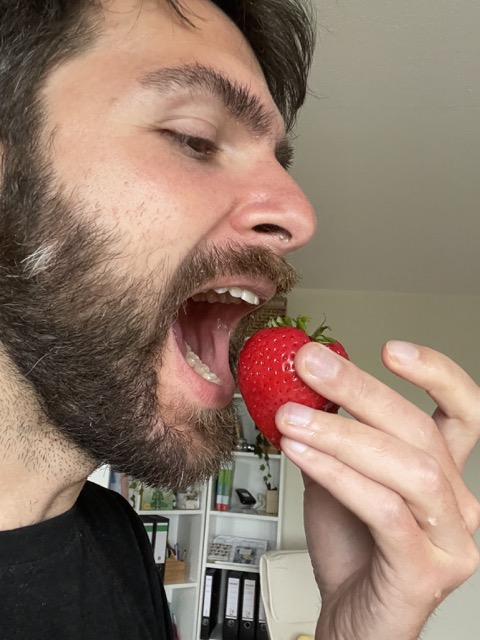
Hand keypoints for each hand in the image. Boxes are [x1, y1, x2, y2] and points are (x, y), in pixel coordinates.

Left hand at [277, 341, 479, 639]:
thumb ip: (334, 432)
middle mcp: (458, 503)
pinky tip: (300, 454)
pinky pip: (383, 509)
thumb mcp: (340, 473)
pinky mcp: (424, 571)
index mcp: (444, 472)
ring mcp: (450, 539)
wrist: (350, 616)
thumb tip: (305, 380)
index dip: (437, 373)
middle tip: (312, 364)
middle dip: (361, 389)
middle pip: (420, 429)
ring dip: (341, 433)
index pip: (465, 411)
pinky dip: (337, 474)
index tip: (390, 347)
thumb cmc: (350, 544)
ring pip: (406, 467)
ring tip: (291, 415)